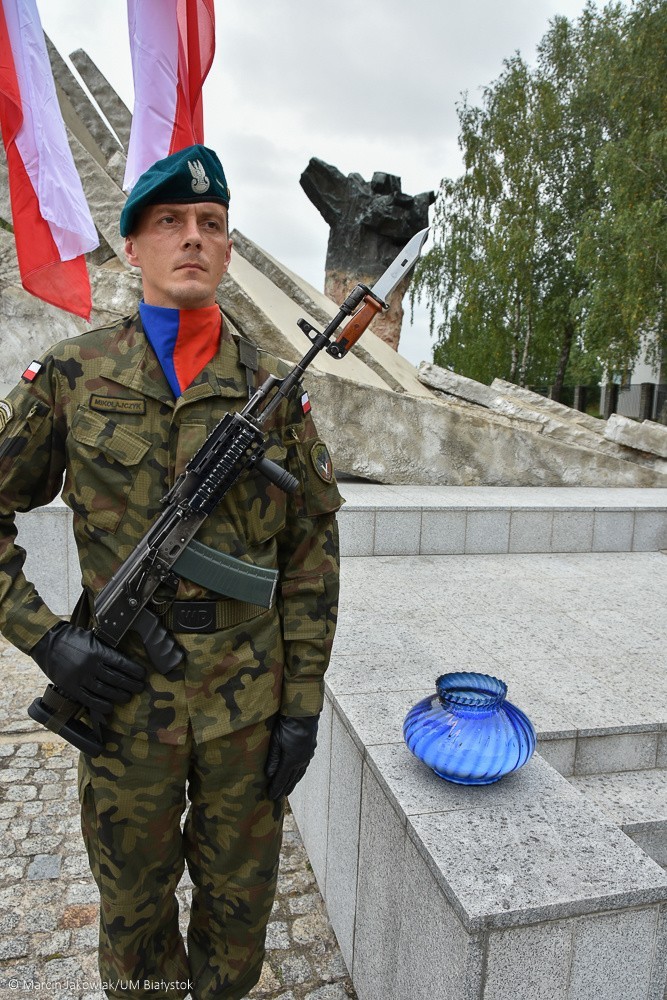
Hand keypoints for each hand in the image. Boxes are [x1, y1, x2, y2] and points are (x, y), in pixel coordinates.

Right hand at [31, 622, 145, 715]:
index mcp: (97, 651)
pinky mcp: (70, 687)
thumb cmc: (73, 638)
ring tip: (128, 697)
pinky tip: (110, 707)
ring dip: (118, 695)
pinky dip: (100, 705)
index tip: (142, 675)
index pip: (120, 663)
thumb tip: (124, 660)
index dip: (133, 670)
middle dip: (130, 684)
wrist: (47, 642)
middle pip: (115, 678)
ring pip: (104, 690)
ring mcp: (80, 677)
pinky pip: (88, 699)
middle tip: (139, 688)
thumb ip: (106, 649)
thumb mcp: (92, 638)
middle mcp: (90, 665)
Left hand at [265, 714, 318, 799]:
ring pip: (299, 774)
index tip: (271, 797)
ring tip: (287, 790)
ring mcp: (307, 755)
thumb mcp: (276, 741)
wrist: (303, 713)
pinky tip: (297, 775)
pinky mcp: (310, 749)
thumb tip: (269, 775)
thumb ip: (273, 759)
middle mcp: (301, 760)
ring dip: (292, 783)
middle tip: (278, 798)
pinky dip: (298, 774)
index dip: (276, 788)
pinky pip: (303, 766)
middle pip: (291, 779)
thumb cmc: (287, 725)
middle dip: (284, 789)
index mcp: (292, 760)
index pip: (282, 778)